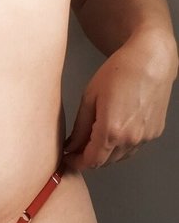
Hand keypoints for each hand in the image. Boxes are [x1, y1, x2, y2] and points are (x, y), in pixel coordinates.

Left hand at [63, 29, 177, 170]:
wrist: (152, 59)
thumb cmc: (121, 72)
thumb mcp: (90, 99)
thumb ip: (80, 128)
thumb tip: (71, 147)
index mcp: (111, 132)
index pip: (90, 162)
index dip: (76, 162)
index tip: (68, 158)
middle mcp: (130, 139)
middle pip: (104, 163)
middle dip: (88, 158)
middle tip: (77, 148)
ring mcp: (144, 137)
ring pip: (118, 158)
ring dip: (105, 154)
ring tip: (94, 139)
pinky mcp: (154, 132)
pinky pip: (132, 148)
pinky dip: (120, 147)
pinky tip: (113, 133)